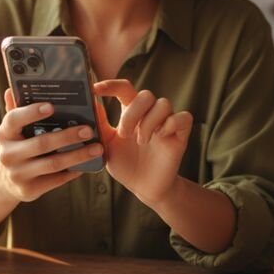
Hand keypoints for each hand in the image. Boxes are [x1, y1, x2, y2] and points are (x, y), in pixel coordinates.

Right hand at [0, 89, 102, 202]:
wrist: (6, 181)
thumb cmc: (18, 146)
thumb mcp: (14, 129)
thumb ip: (17, 109)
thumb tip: (13, 88)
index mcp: (4, 133)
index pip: (14, 119)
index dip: (31, 112)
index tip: (52, 106)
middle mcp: (8, 154)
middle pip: (41, 143)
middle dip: (67, 136)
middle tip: (89, 129)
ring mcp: (17, 174)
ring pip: (53, 163)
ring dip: (78, 155)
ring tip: (97, 148)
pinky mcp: (29, 190)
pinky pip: (56, 179)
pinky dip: (73, 171)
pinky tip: (87, 164)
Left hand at [93, 80, 192, 206]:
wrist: (143, 187)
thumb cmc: (125, 165)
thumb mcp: (106, 145)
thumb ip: (100, 125)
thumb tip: (90, 104)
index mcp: (131, 113)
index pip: (124, 89)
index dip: (111, 85)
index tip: (96, 89)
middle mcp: (149, 114)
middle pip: (145, 94)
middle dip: (132, 113)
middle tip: (124, 134)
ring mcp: (166, 123)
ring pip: (163, 104)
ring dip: (149, 122)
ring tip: (141, 142)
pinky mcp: (180, 135)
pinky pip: (183, 117)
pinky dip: (171, 124)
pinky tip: (161, 137)